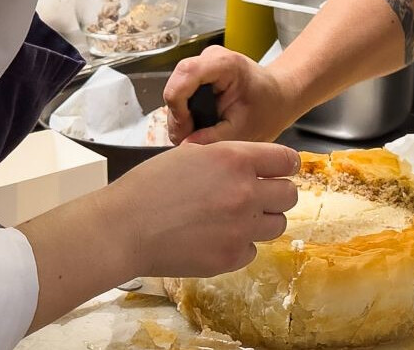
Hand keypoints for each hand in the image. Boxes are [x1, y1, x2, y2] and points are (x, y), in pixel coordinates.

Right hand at [108, 141, 299, 277]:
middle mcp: (246, 193)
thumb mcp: (190, 155)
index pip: (287, 160)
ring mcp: (241, 228)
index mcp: (235, 160)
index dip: (285, 166)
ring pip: (277, 225)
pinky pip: (252, 250)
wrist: (123, 229)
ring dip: (261, 221)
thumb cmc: (147, 188)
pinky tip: (216, 239)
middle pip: (289, 195)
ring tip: (234, 219)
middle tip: (257, 198)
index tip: (281, 172)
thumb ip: (226, 158)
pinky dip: (240, 246)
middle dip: (276, 195)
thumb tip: (249, 164)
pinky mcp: (231, 257)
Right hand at [163, 46, 300, 144]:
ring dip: (181, 117)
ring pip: (174, 92)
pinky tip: (199, 126)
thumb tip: (187, 145)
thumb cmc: (267, 108)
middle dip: (180, 116)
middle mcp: (210, 59)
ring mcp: (202, 65)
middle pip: (176, 85)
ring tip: (199, 134)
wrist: (277, 97)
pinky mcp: (197, 76)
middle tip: (193, 138)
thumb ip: (216, 137)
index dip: (178, 104)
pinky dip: (185, 114)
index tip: (188, 128)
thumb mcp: (246, 129)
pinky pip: (179, 96)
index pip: (186, 74)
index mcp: (226, 64)